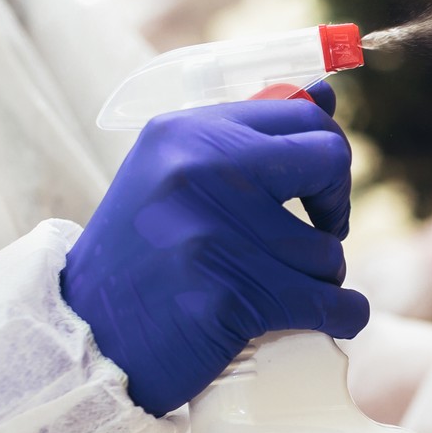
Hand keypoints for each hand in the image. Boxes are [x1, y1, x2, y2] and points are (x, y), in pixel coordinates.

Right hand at [62, 85, 368, 415]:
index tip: (316, 190)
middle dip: (337, 203)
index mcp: (187, 131)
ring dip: (321, 277)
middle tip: (322, 232)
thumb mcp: (171, 176)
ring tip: (282, 288)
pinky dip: (343, 315)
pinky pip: (331, 303)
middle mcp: (200, 170)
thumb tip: (324, 97)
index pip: (302, 114)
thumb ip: (240, 137)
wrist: (87, 336)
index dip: (325, 153)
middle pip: (329, 162)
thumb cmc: (142, 255)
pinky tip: (334, 317)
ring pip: (327, 250)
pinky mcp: (228, 298)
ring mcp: (213, 234)